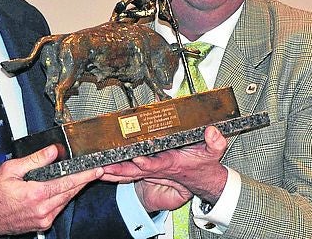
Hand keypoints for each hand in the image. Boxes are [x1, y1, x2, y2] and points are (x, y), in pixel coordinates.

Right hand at [0, 145, 103, 236]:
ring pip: (66, 201)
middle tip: (95, 171)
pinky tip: (64, 190)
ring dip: (74, 189)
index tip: (95, 170)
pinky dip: (64, 198)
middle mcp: (42, 209)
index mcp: (36, 194)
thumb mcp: (11, 169)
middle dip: (83, 181)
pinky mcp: (43, 224)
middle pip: (70, 192)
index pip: (67, 182)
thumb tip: (52, 151)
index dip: (84, 176)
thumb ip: (35, 160)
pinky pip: (59, 208)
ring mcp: (43, 218)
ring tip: (81, 178)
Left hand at [102, 126, 228, 208]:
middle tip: (104, 166)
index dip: (146, 163)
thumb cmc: (204, 164)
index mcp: (172, 163)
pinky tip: (101, 169)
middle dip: (119, 170)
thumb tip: (212, 132)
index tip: (136, 159)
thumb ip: (215, 142)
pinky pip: (128, 172)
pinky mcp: (147, 170)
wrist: (203, 179)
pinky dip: (115, 172)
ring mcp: (151, 171)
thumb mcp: (214, 152)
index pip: (157, 164)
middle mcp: (158, 168)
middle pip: (135, 171)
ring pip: (128, 173)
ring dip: (113, 171)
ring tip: (96, 168)